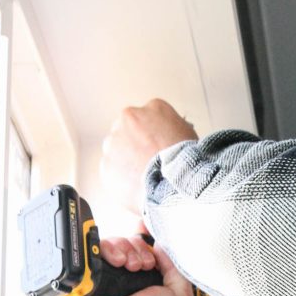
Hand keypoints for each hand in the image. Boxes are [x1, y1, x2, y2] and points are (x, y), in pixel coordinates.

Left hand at [100, 98, 198, 214]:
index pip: (149, 118)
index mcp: (154, 108)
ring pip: (116, 150)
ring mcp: (114, 141)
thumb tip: (168, 135)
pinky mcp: (106, 164)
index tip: (155, 147)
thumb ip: (173, 129)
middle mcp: (130, 118)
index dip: (152, 135)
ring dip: (126, 161)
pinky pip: (112, 171)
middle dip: (135, 145)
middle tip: (148, 163)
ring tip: (143, 178)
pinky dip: (121, 179)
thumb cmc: (185, 164)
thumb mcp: (189, 136)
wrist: (174, 187)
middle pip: (128, 130)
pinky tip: (136, 186)